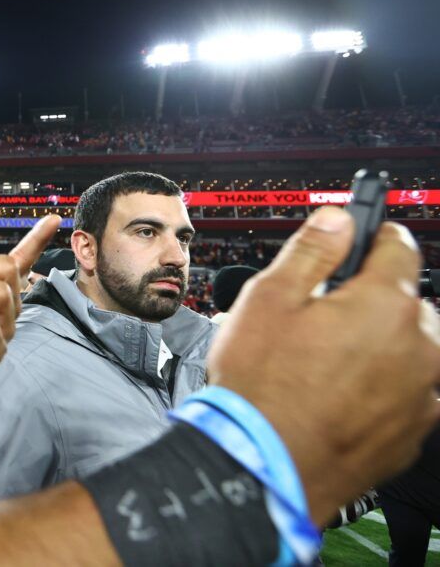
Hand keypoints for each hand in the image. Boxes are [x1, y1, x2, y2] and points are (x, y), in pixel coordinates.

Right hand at [208, 206, 439, 525]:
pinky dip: (383, 388)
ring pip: (411, 350)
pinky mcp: (413, 434)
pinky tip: (338, 395)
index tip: (360, 237)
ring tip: (325, 364)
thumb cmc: (261, 386)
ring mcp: (422, 394)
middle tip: (321, 317)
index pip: (398, 246)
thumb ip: (311, 251)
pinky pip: (408, 394)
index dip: (373, 236)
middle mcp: (420, 347)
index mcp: (385, 304)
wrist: (263, 465)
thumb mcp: (268, 299)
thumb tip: (338, 219)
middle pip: (406, 301)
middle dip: (371, 300)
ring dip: (381, 346)